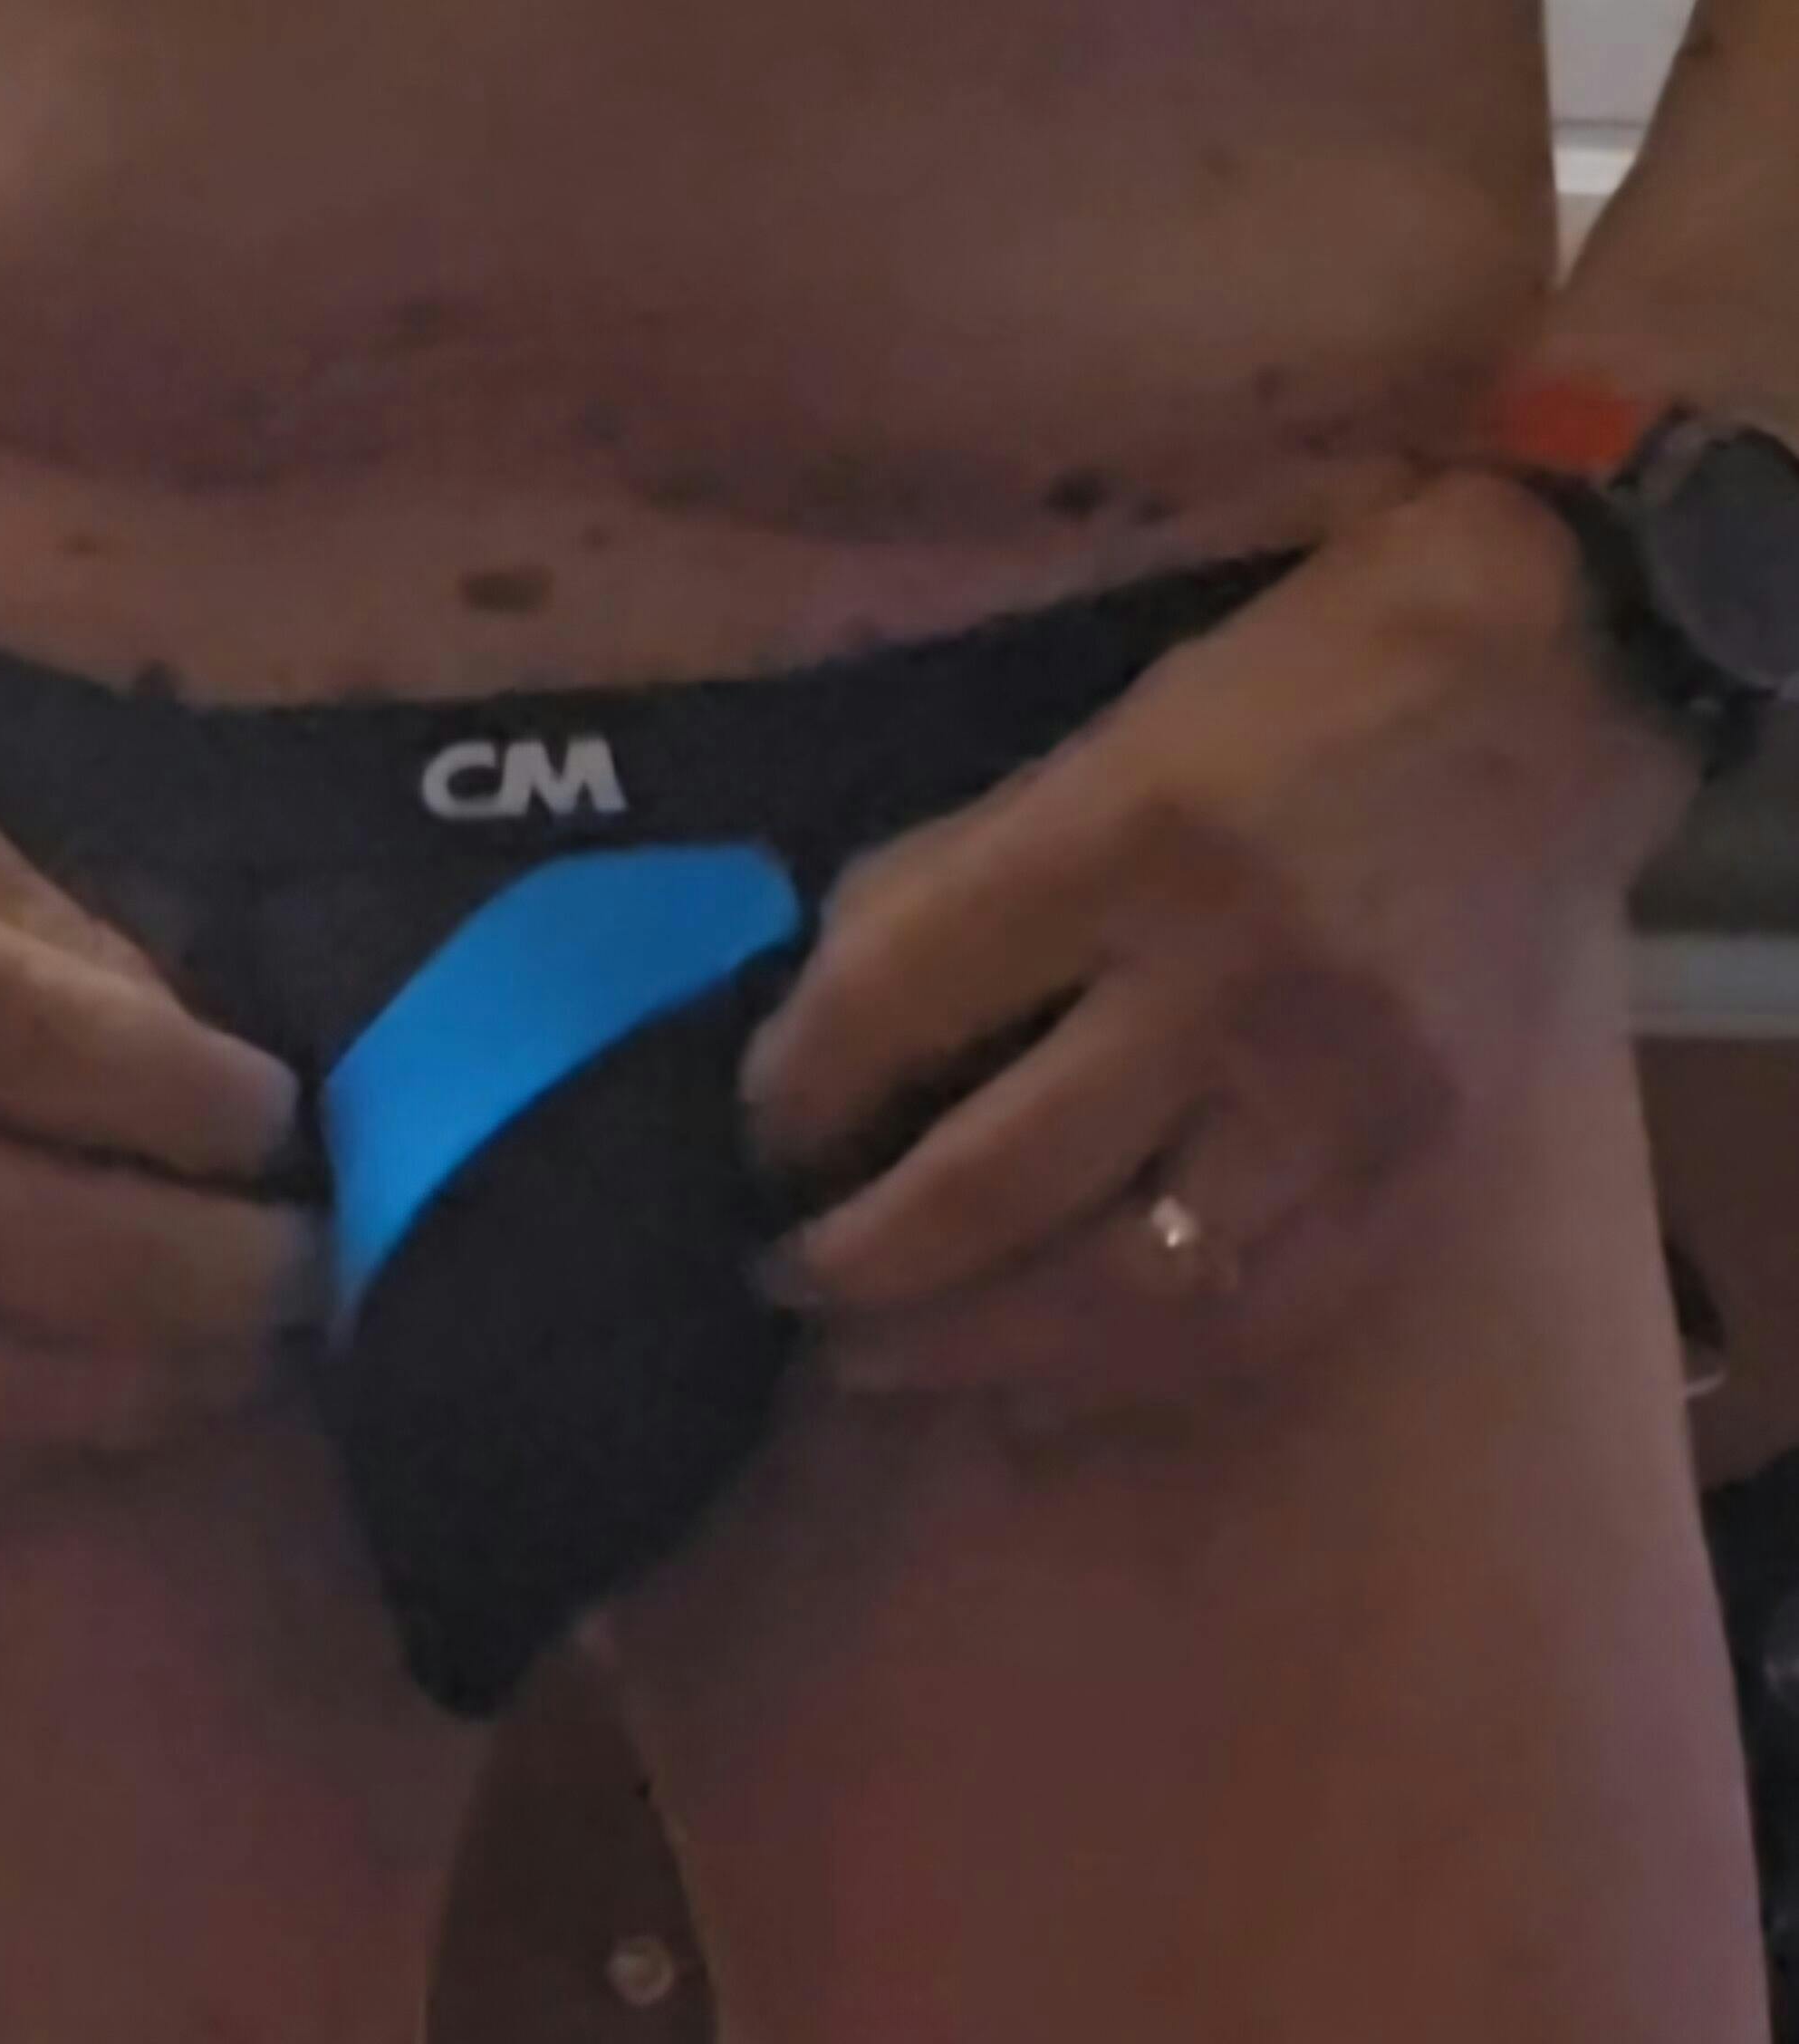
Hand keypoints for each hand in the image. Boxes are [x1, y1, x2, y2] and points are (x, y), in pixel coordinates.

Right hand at [0, 615, 314, 1505]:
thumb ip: (75, 948)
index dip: (235, 1114)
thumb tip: (211, 1079)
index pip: (108, 1075)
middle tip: (317, 1270)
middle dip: (240, 1279)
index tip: (287, 1126)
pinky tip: (80, 1408)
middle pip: (78, 1256)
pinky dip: (5, 1451)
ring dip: (153, 1389)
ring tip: (237, 1357)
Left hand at [745, 476, 1693, 1425]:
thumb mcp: (1085, 746)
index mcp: (1123, 843)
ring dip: (969, 1349)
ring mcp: (1342, 1099)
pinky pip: (1253, 1324)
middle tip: (782, 1284)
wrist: (1542, 696)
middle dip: (856, 1261)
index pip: (895, 1006)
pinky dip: (1122, 1377)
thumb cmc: (1279, 700)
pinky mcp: (1422, 1174)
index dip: (793, 1097)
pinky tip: (1026, 1392)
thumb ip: (946, 889)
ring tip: (872, 1361)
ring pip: (1122, 1291)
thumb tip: (815, 1036)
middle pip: (994, 1185)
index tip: (756, 1141)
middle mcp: (1232, 983)